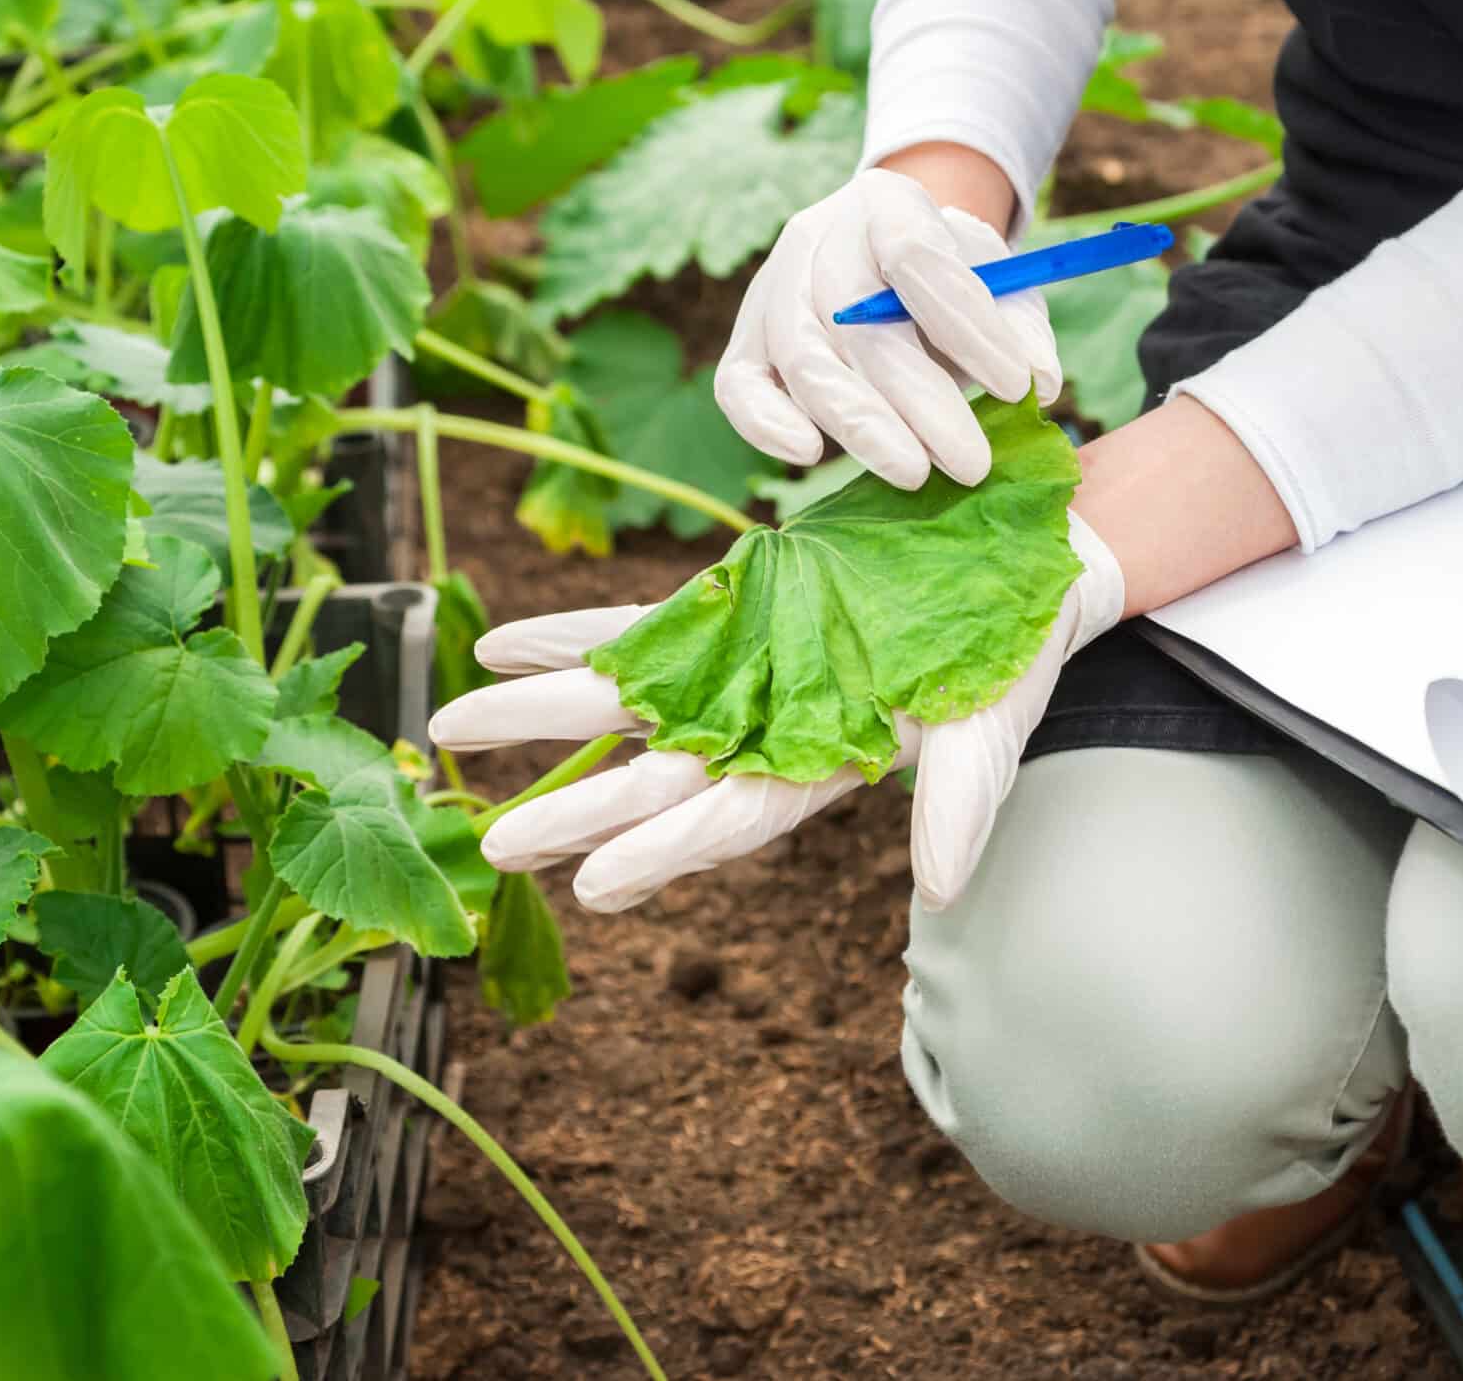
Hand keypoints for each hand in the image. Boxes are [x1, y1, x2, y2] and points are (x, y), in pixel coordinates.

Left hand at [428, 517, 1124, 911]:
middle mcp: (761, 733)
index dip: (667, 851)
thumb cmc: (1006, 663)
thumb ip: (960, 805)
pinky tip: (498, 639)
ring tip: (451, 729)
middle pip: (652, 778)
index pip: (731, 820)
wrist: (1011, 575)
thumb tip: (941, 888)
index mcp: (819, 771)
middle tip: (490, 841)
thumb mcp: (993, 730)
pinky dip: (570, 634)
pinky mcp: (728, 616)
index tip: (596, 886)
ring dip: (540, 719)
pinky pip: (634, 630)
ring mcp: (737, 675)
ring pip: (624, 707)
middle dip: (573, 808)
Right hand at [715, 166, 1061, 490]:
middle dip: (919, 399)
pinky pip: (739, 387)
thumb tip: (1040, 384)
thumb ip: (1021, 328)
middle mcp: (818, 239)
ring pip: (803, 359)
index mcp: (887, 204)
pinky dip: (767, 425)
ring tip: (914, 474)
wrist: (890, 257)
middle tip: (971, 464)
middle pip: (855, 320)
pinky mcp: (746, 344)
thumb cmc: (952, 278)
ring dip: (860, 425)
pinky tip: (809, 455)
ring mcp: (771, 290)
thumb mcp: (1001, 281)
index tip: (1016, 388)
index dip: (967, 324)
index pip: (916, 256)